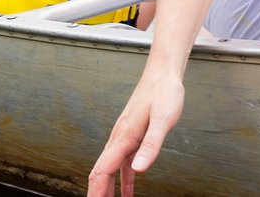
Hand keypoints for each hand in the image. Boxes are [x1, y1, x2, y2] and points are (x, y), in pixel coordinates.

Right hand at [88, 70, 185, 195]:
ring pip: (110, 171)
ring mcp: (125, 139)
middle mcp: (119, 139)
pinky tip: (128, 194)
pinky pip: (123, 165)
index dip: (96, 192)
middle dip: (97, 194)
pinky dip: (122, 183)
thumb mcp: (163, 119)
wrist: (163, 74)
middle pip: (101, 174)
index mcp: (123, 137)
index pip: (102, 171)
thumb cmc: (164, 93)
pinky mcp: (133, 138)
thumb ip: (151, 145)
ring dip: (107, 190)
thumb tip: (138, 169)